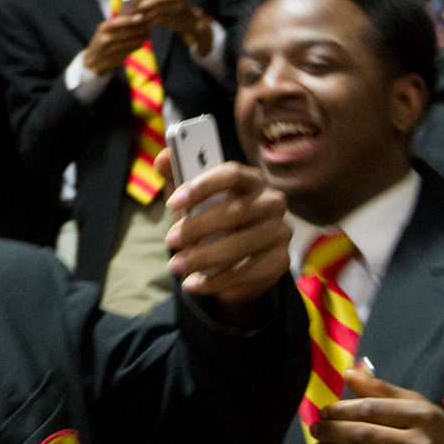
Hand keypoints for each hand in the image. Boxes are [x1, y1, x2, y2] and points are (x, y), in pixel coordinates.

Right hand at [81, 8, 152, 76]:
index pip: (118, 22)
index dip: (131, 19)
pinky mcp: (115, 60)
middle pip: (127, 33)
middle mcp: (105, 39)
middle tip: (149, 26)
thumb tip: (138, 15)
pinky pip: (130, 52)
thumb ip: (119, 23)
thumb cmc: (103, 39)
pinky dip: (137, 46)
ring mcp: (110, 51)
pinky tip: (142, 42)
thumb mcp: (106, 29)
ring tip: (148, 34)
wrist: (93, 60)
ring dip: (141, 38)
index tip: (142, 16)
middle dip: (140, 29)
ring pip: (130, 43)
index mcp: (103, 28)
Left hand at [123, 0, 211, 53]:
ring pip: (159, 11)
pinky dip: (151, 22)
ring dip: (145, 15)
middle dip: (142, 4)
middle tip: (129, 10)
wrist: (189, 20)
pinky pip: (162, 20)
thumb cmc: (170, 6)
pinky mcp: (180, 19)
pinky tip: (143, 24)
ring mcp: (180, 7)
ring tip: (134, 19)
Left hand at [163, 157, 292, 315]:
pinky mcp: (281, 261)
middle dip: (198, 227)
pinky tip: (194, 284)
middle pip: (236, 211)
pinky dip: (217, 281)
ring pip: (242, 245)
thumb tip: (163, 159)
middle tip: (170, 241)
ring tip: (177, 266)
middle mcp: (272, 202)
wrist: (234, 260)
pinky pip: (248, 273)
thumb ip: (176, 178)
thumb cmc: (210, 220)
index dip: (202, 186)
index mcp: (251, 180)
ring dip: (204, 258)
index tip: (172, 202)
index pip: (231, 174)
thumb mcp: (191, 201)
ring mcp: (280, 232)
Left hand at [314, 369, 443, 443]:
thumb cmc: (436, 439)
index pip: (369, 409)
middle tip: (315, 430)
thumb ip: (383, 391)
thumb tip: (348, 374)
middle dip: (330, 432)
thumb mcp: (419, 408)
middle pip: (361, 436)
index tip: (324, 412)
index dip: (340, 410)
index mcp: (421, 417)